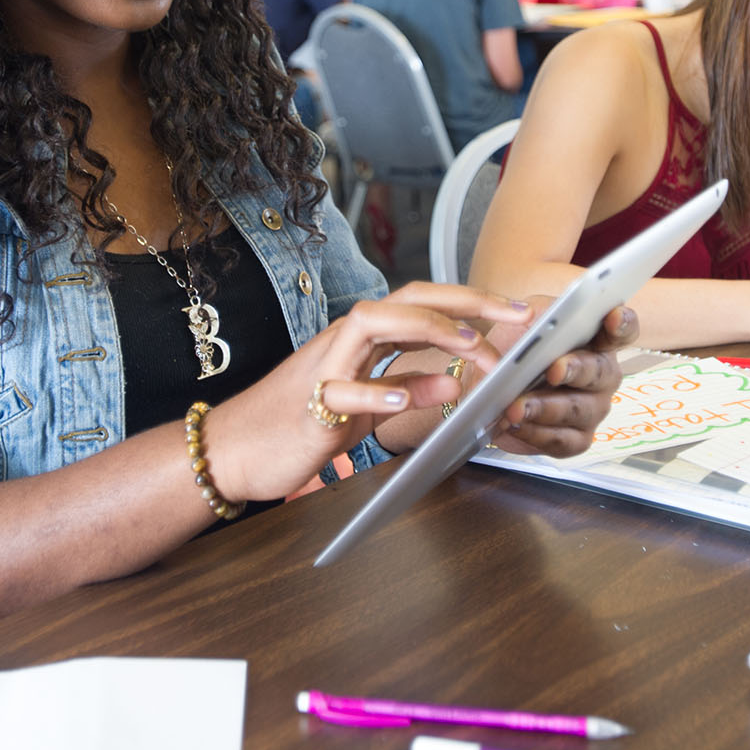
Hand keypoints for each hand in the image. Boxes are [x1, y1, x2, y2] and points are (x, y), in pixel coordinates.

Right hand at [203, 283, 524, 503]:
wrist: (232, 450)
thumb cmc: (297, 424)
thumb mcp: (366, 408)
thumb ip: (406, 388)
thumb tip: (454, 378)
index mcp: (362, 340)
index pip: (422, 303)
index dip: (471, 301)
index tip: (517, 311)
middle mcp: (344, 341)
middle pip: (406, 299)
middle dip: (464, 301)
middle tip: (514, 315)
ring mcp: (324, 368)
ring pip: (372, 325)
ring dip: (426, 329)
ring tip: (469, 345)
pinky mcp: (308, 406)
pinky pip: (341, 391)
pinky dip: (375, 393)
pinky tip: (406, 401)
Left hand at [486, 301, 637, 458]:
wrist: (494, 386)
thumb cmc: (517, 349)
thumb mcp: (523, 320)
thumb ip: (535, 313)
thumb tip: (534, 313)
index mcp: (598, 341)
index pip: (621, 330)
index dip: (621, 323)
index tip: (612, 317)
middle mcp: (602, 376)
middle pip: (599, 372)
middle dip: (576, 370)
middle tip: (554, 370)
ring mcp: (593, 409)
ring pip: (577, 410)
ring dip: (545, 408)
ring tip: (516, 407)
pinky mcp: (576, 439)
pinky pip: (562, 441)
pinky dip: (536, 433)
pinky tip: (516, 425)